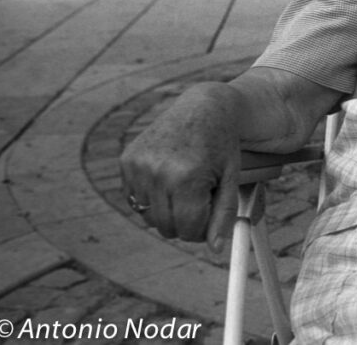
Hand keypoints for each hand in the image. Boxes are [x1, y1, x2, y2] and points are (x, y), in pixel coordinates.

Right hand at [119, 83, 240, 250]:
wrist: (203, 107)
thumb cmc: (221, 144)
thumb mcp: (230, 179)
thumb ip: (223, 215)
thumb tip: (215, 248)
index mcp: (187, 178)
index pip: (188, 229)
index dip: (202, 229)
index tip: (210, 215)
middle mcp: (158, 172)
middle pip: (167, 227)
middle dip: (186, 220)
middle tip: (201, 198)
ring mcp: (138, 166)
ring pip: (149, 216)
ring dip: (168, 209)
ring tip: (186, 183)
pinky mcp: (127, 161)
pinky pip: (136, 199)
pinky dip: (152, 196)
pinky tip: (169, 175)